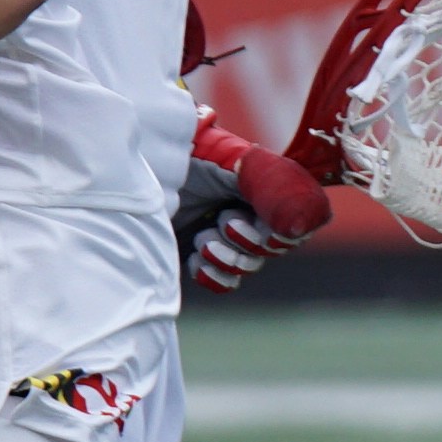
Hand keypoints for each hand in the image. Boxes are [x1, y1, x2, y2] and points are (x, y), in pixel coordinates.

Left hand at [183, 130, 330, 291]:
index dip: (280, 238)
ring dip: (225, 257)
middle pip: (269, 252)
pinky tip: (197, 261)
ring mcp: (223, 237)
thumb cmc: (193, 160)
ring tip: (203, 239)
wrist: (144, 170)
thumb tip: (297, 231)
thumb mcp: (239, 167)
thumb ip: (277, 191)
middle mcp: (248, 216)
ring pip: (245, 267)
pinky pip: (222, 282)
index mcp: (266, 194)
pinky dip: (212, 276)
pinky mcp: (198, 254)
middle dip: (247, 242)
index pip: (293, 230)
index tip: (264, 230)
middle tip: (224, 221)